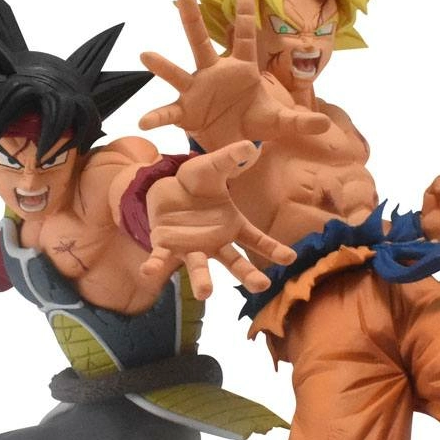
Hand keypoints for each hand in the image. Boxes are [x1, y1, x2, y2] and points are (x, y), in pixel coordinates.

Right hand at [140, 0, 329, 148]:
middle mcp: (214, 74)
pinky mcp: (186, 112)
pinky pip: (169, 113)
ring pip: (177, 74)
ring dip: (162, 65)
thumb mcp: (280, 123)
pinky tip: (144, 122)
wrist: (235, 143)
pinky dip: (157, 117)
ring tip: (146, 55)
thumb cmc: (254, 121)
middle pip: (201, 43)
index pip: (244, 40)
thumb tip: (325, 123)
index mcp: (240, 70)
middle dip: (192, 20)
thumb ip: (300, 121)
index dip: (245, 18)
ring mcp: (197, 91)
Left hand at [141, 140, 296, 299]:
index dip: (272, 249)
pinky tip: (148, 273)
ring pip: (199, 266)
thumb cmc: (197, 180)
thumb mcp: (213, 166)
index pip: (256, 240)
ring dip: (202, 280)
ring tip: (205, 294)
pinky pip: (161, 259)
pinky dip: (155, 266)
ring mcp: (192, 247)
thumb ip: (229, 159)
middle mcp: (215, 242)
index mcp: (232, 225)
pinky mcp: (167, 246)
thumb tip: (248, 145)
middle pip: (234, 261)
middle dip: (247, 274)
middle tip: (260, 286)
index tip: (291, 258)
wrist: (166, 186)